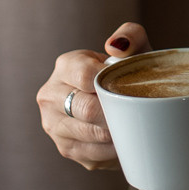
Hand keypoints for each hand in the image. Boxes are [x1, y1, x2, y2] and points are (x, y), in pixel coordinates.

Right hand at [36, 22, 148, 169]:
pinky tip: (125, 141)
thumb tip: (115, 46)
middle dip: (116, 112)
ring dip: (116, 134)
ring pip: (90, 134)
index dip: (113, 85)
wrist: (123, 105)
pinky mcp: (65, 148)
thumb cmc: (128, 75)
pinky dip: (113, 151)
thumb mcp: (135, 50)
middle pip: (87, 109)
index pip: (86, 77)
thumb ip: (131, 35)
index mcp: (65, 66)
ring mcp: (53, 124)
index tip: (132, 87)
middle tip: (138, 112)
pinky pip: (92, 154)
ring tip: (134, 126)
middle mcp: (50, 94)